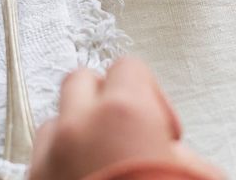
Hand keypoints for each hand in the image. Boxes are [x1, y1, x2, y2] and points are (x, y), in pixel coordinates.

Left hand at [30, 56, 221, 179]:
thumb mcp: (195, 172)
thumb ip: (181, 149)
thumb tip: (174, 152)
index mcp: (124, 109)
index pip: (128, 66)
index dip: (150, 91)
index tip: (160, 123)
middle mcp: (79, 125)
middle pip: (81, 80)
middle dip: (103, 98)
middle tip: (125, 129)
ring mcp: (48, 157)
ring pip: (55, 121)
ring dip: (75, 132)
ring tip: (100, 160)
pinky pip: (40, 159)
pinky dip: (58, 162)